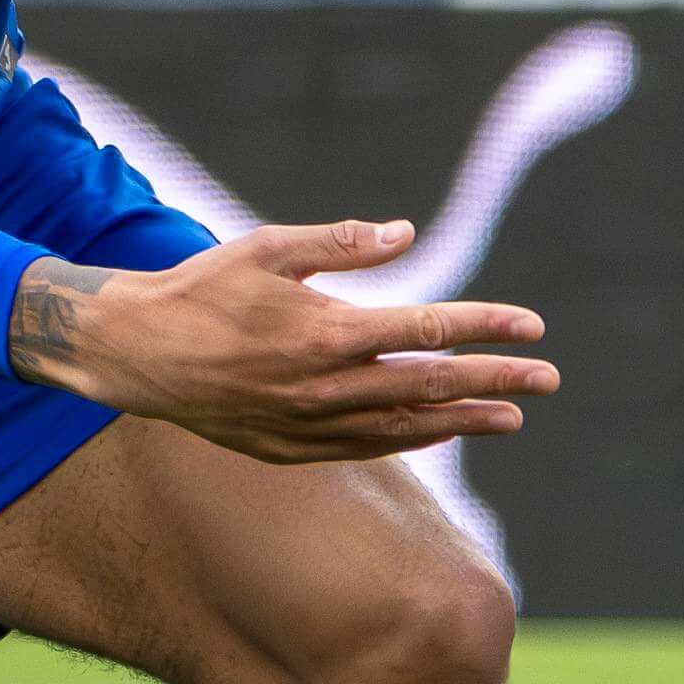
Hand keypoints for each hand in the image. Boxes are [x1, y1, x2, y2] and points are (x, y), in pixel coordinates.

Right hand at [5, 224, 560, 463]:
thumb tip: (408, 233)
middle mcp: (325, 388)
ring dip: (463, 420)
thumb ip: (342, 244)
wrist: (134, 354)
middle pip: (431, 386)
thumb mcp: (269, 250)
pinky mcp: (289, 450)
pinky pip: (366, 448)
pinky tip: (439, 428)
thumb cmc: (202, 289)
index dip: (486, 328)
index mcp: (325, 332)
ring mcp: (309, 427)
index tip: (533, 327)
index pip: (428, 331)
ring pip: (405, 427)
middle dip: (497, 382)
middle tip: (549, 380)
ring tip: (512, 415)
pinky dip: (411, 438)